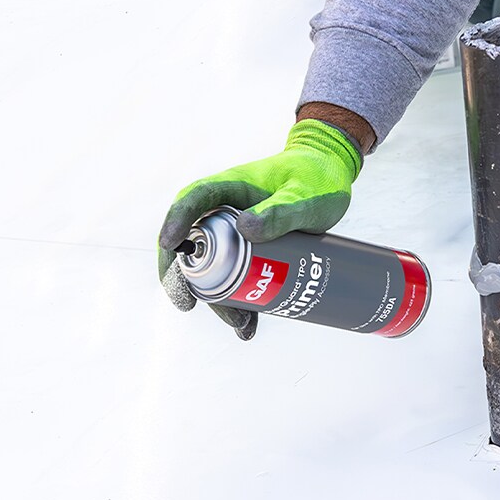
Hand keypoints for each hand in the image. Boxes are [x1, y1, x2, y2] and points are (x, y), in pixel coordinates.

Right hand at [156, 119, 362, 339]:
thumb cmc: (316, 178)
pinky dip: (238, 300)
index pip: (191, 201)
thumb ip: (281, 211)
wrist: (330, 176)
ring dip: (217, 298)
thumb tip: (244, 228)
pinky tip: (249, 324)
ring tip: (240, 324)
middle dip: (185, 277)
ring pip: (212, 267)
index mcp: (229, 188)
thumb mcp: (305, 196)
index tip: (169, 246)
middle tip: (188, 304)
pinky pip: (234, 276)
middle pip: (192, 244)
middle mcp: (223, 211)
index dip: (175, 222)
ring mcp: (233, 233)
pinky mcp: (248, 250)